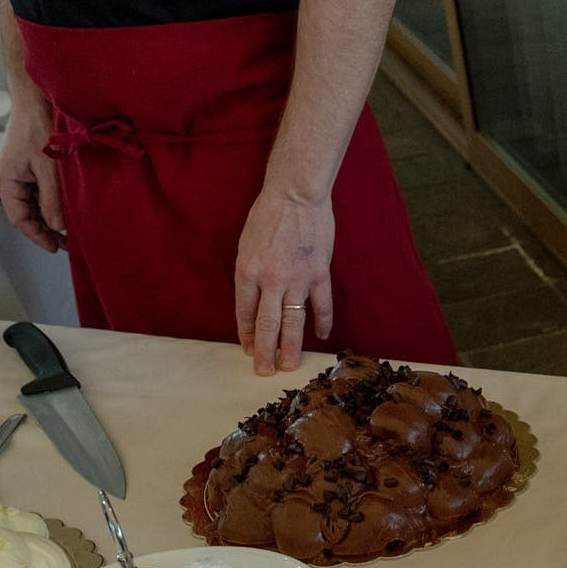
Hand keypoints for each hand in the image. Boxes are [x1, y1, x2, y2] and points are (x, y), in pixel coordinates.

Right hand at [0, 88, 63, 251]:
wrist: (34, 100)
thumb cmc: (39, 129)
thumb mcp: (49, 169)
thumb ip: (52, 199)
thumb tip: (56, 227)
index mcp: (6, 181)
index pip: (19, 218)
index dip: (37, 235)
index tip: (56, 248)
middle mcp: (7, 180)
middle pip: (25, 213)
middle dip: (45, 229)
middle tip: (68, 244)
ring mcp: (16, 174)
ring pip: (32, 204)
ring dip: (49, 217)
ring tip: (69, 232)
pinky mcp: (26, 168)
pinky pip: (36, 192)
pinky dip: (49, 203)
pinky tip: (65, 211)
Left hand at [233, 190, 334, 376]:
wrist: (296, 195)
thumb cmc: (267, 215)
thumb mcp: (247, 244)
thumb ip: (250, 273)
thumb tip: (256, 299)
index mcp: (247, 271)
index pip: (244, 312)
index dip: (246, 334)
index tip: (248, 350)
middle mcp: (270, 280)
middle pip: (267, 324)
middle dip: (266, 351)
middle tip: (266, 371)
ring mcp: (297, 279)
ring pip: (294, 321)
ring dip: (291, 346)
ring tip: (290, 366)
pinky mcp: (319, 274)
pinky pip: (321, 305)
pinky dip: (322, 322)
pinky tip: (321, 336)